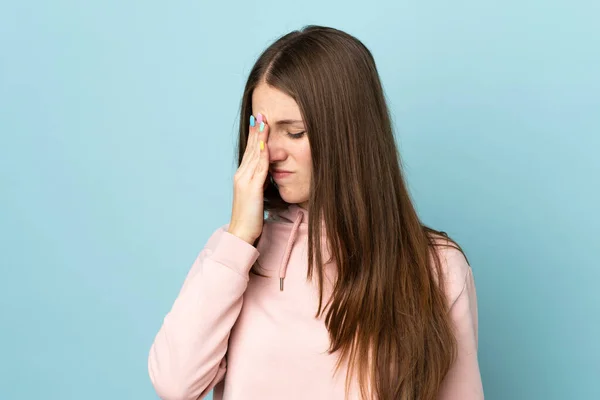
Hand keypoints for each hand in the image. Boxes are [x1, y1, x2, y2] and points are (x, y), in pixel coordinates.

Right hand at [227, 113, 269, 244]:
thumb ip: (260, 183)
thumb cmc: (250, 218)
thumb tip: (268, 174)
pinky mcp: (252, 188)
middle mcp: (241, 175)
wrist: (241, 233)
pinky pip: (258, 168)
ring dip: (259, 137)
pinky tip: (265, 144)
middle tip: (260, 113)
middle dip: (256, 130)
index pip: (250, 152)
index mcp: (243, 177)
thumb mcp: (256, 197)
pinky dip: (262, 155)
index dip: (255, 136)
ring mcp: (245, 181)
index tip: (260, 122)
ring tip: (263, 121)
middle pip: (251, 149)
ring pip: (254, 154)